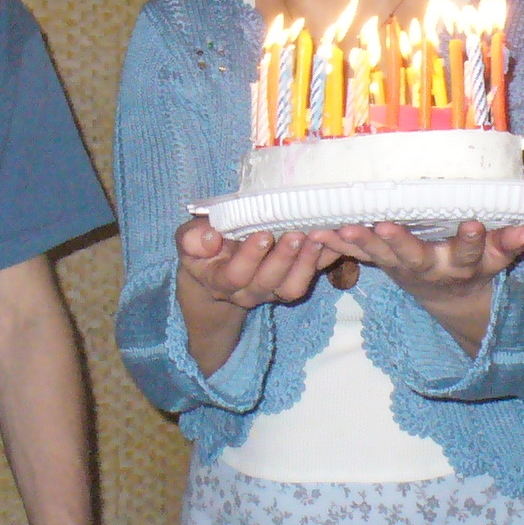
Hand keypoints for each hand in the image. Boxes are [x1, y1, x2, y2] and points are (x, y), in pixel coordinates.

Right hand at [174, 219, 337, 311]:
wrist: (215, 270)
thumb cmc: (202, 249)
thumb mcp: (188, 241)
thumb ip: (192, 240)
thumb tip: (210, 238)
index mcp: (220, 281)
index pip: (235, 276)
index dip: (250, 258)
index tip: (262, 234)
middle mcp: (249, 292)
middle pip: (268, 283)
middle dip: (284, 259)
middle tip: (296, 233)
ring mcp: (273, 290)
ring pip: (292, 287)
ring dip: (307, 263)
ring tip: (318, 237)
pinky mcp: (292, 282)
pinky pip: (311, 276)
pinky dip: (325, 259)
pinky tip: (335, 239)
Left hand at [309, 219, 523, 352]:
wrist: (450, 297)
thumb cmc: (475, 264)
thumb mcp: (496, 259)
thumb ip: (509, 243)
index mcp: (464, 264)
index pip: (474, 251)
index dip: (476, 240)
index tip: (475, 224)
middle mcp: (432, 268)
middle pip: (416, 257)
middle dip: (402, 242)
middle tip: (386, 226)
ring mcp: (405, 267)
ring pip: (382, 256)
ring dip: (362, 242)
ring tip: (345, 226)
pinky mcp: (384, 264)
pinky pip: (358, 255)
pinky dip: (337, 244)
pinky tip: (317, 231)